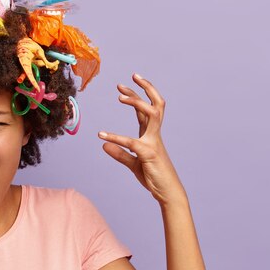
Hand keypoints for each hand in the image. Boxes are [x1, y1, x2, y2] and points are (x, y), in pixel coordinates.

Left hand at [98, 74, 185, 204]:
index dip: (136, 95)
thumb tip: (103, 145)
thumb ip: (120, 154)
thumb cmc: (154, 177)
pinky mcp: (148, 154)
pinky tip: (102, 136)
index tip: (123, 84)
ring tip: (120, 96)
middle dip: (146, 88)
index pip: (146, 109)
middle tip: (133, 76)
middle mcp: (154, 135)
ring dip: (137, 103)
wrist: (168, 193)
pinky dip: (115, 138)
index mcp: (151, 135)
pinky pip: (131, 142)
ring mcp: (153, 143)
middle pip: (155, 104)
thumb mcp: (133, 164)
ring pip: (151, 114)